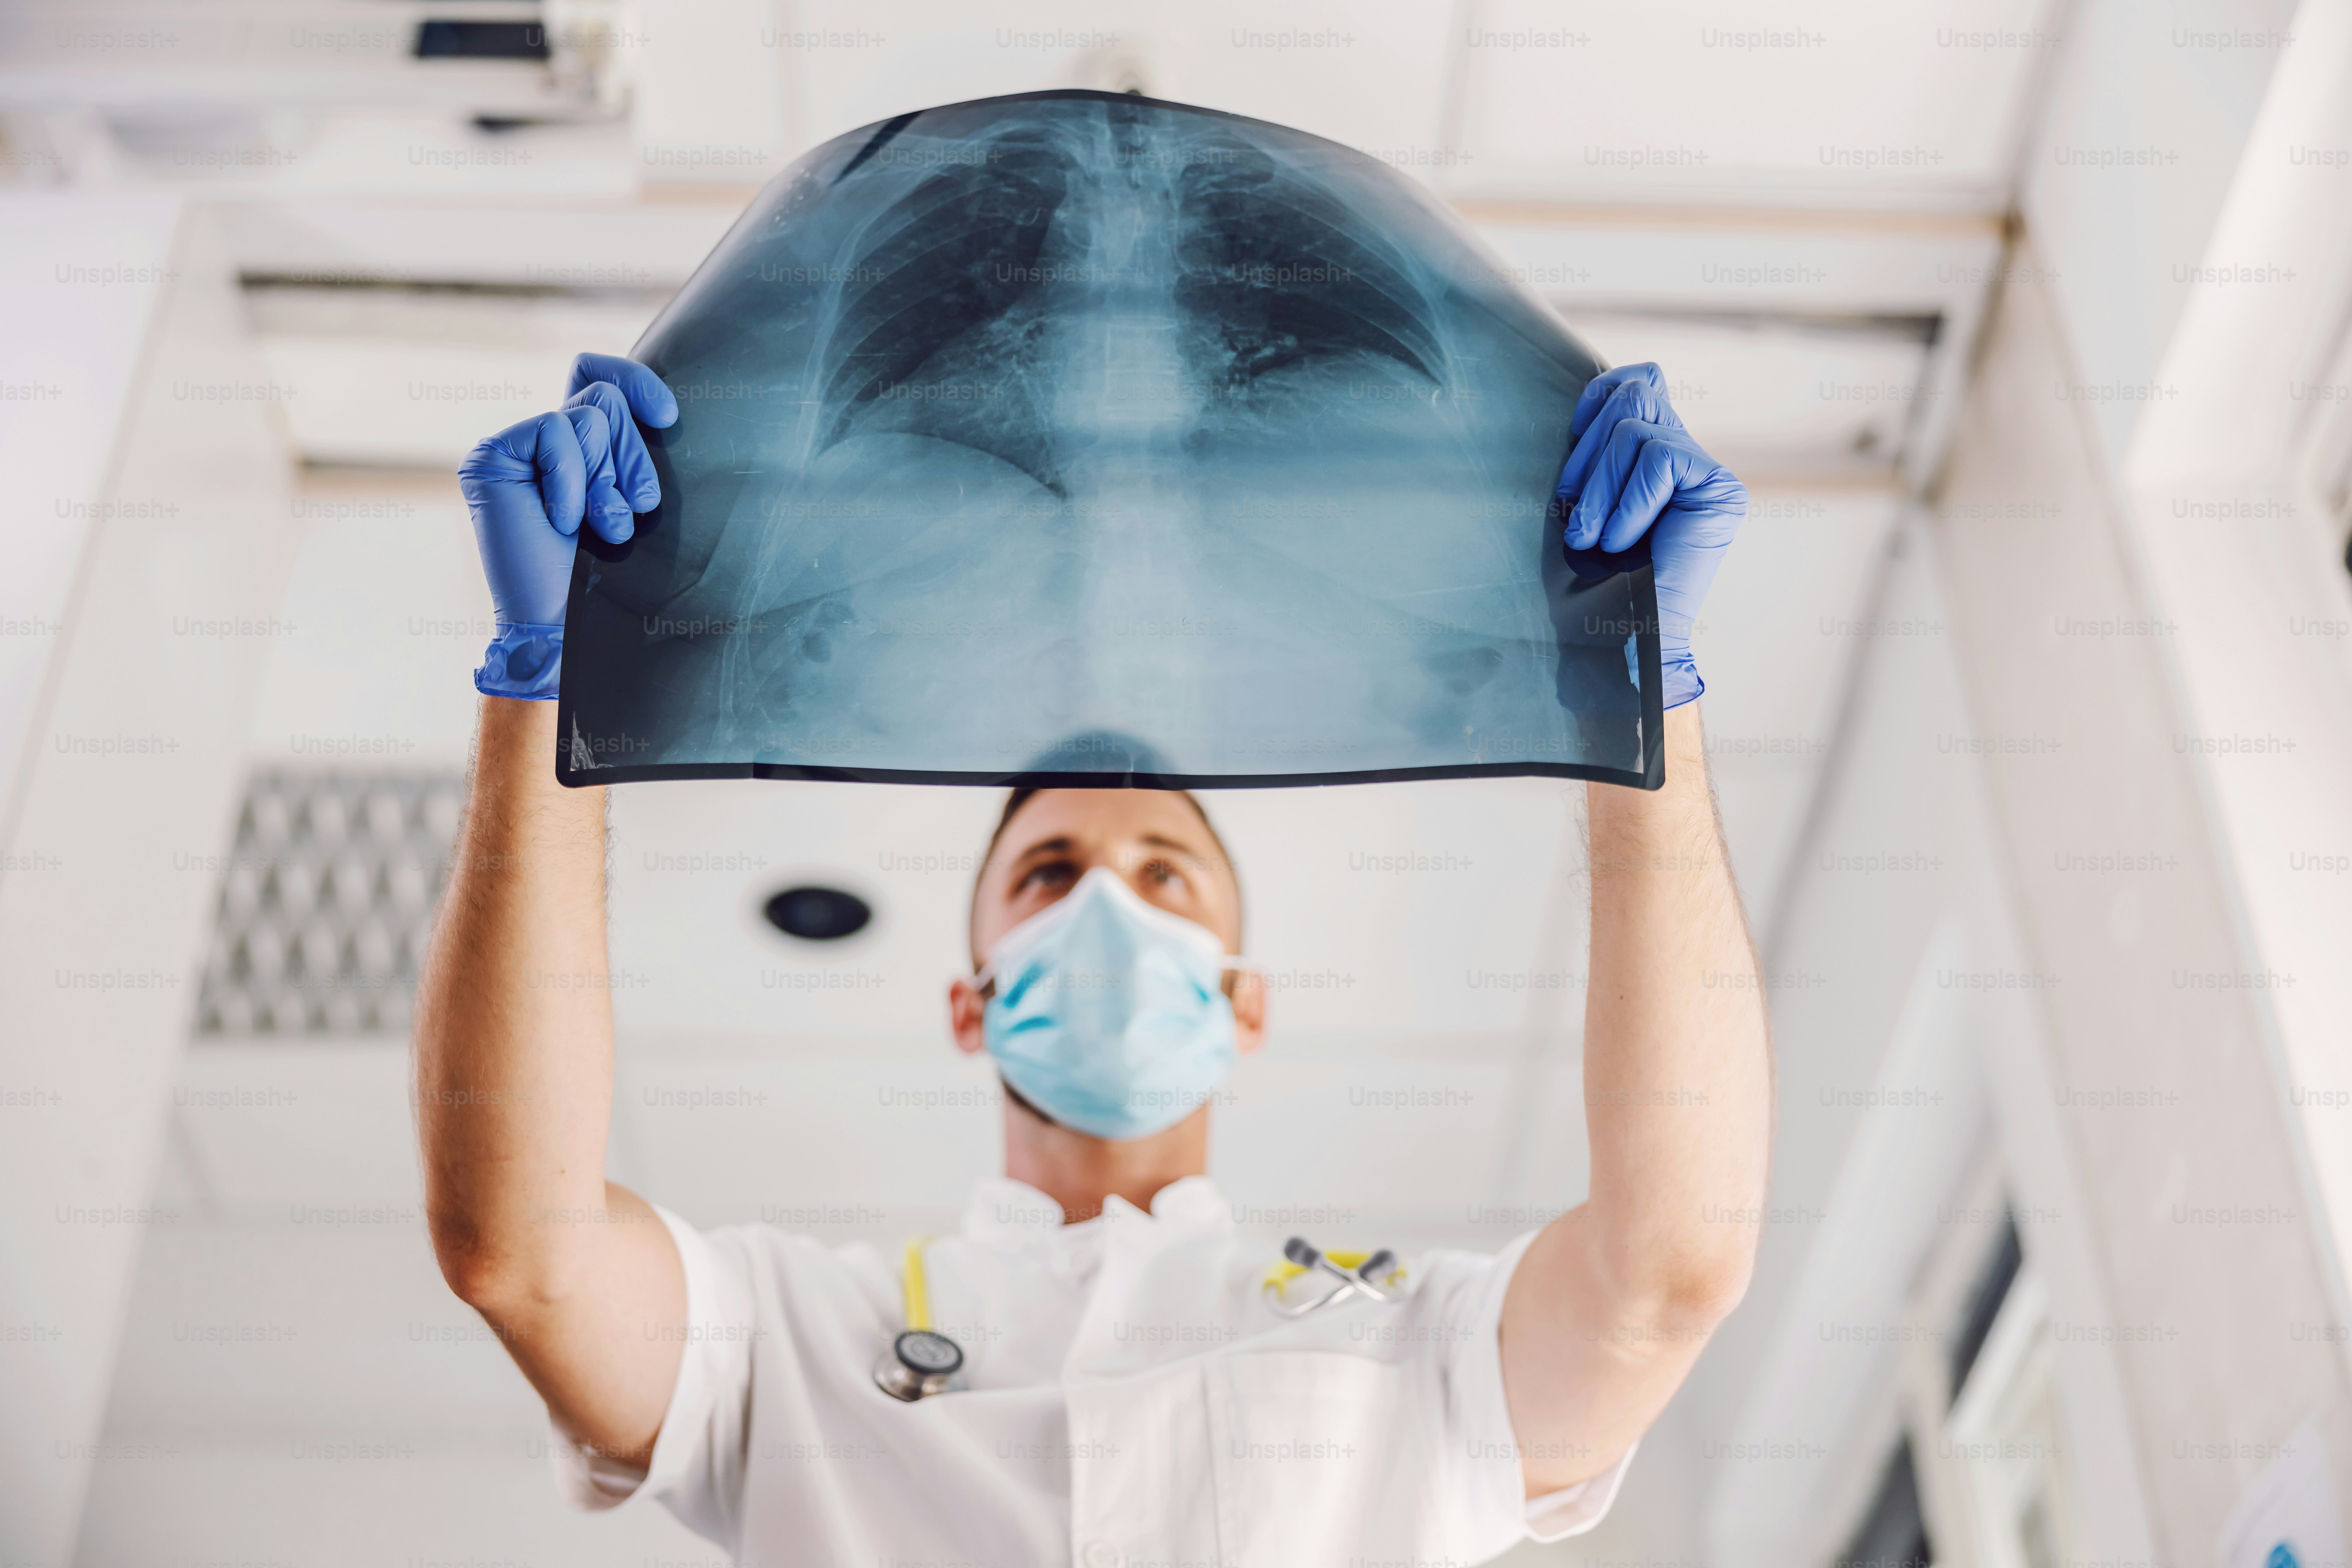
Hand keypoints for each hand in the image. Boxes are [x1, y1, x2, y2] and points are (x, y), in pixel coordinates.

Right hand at [458, 353, 677, 698]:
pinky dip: (572, 477)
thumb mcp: (632, 500)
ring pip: (586, 414)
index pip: (598, 380)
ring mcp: (513, 448)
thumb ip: (630, 453)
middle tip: (632, 509)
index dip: (634, 381)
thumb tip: (661, 412)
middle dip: (631, 454)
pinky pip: (553, 429)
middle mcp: (542, 444)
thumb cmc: (606, 575)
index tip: (668, 417)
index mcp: (577, 449)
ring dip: (606, 476)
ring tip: (602, 528)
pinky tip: (563, 521)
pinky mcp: (491, 456)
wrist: (566, 624)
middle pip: (602, 399)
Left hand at [1553, 363, 1744, 708]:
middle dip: (1587, 454)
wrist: (1622, 638)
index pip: (1636, 380)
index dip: (1598, 396)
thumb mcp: (1581, 500)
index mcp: (1653, 451)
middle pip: (1634, 393)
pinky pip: (1658, 458)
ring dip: (1600, 488)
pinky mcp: (1720, 489)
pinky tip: (1623, 542)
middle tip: (1574, 517)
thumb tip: (1592, 396)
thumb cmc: (1591, 581)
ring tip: (1593, 538)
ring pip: (1636, 428)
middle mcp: (1686, 454)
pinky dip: (1628, 502)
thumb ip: (1596, 450)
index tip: (1570, 438)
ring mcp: (1707, 471)